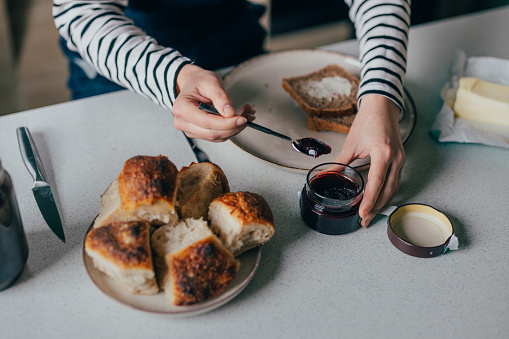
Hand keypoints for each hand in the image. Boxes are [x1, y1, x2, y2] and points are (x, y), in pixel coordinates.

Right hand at [172, 64, 254, 141]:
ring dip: (234, 129)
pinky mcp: (199, 133)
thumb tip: (230, 113)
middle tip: (247, 115)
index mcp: (182, 108)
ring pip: (217, 137)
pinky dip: (231, 129)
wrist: (193, 84)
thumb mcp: (211, 82)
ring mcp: (190, 130)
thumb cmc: (199, 81)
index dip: (227, 123)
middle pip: (212, 133)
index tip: (242, 118)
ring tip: (246, 114)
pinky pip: (218, 136)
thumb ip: (220, 97)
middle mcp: (182, 122)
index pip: (207, 122)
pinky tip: (238, 119)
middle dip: (233, 127)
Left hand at [335, 94, 404, 226]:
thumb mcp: (351, 143)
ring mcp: (401, 159)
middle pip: (387, 190)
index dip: (369, 201)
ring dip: (382, 202)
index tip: (362, 213)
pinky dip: (386, 193)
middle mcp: (396, 158)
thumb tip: (325, 175)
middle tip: (364, 220)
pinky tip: (378, 200)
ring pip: (393, 188)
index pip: (376, 183)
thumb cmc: (368, 121)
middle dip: (376, 207)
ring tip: (370, 214)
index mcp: (383, 153)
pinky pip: (395, 181)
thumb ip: (340, 163)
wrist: (382, 106)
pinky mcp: (401, 160)